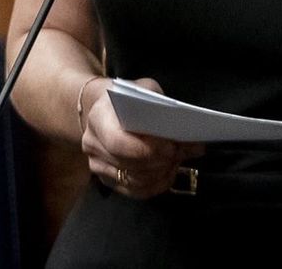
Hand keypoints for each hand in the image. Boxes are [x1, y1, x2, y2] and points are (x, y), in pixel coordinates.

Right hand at [79, 77, 203, 199]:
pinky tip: (170, 171)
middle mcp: (92, 144)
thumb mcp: (145, 90)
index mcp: (98, 117)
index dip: (147, 149)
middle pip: (130, 164)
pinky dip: (157, 184)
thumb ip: (164, 109)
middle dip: (161, 161)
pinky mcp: (108, 180)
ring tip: (179, 158)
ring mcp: (98, 165)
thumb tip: (188, 136)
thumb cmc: (129, 98)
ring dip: (162, 172)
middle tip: (184, 151)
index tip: (171, 146)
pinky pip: (136, 191)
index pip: (118, 143)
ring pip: (135, 181)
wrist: (106, 108)